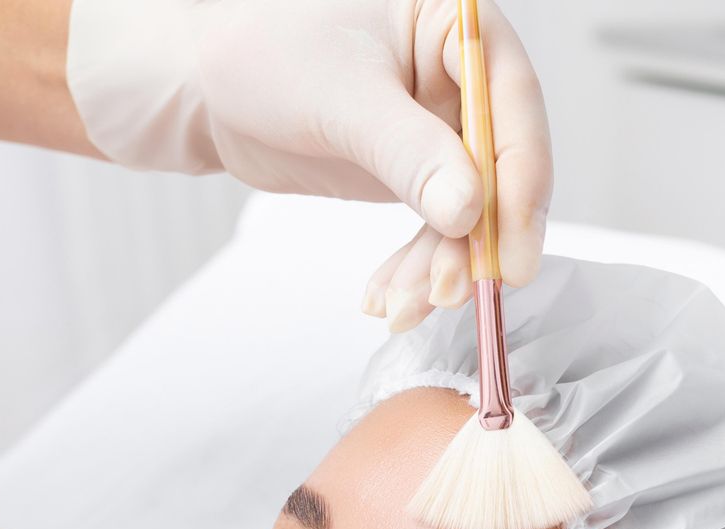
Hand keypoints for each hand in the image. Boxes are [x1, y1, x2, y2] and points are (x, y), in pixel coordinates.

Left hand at [66, 0, 551, 327]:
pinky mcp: (414, 172)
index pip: (513, 105)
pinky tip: (388, 297)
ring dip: (441, 267)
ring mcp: (439, 130)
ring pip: (469, 211)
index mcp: (456, 27)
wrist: (204, 83)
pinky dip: (414, 270)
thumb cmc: (260, 51)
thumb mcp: (340, 97)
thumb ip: (409, 152)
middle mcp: (460, 78)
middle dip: (477, 239)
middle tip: (456, 292)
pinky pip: (434, 230)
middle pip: (500, 167)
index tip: (510, 248)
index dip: (520, 182)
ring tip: (405, 305)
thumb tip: (470, 210)